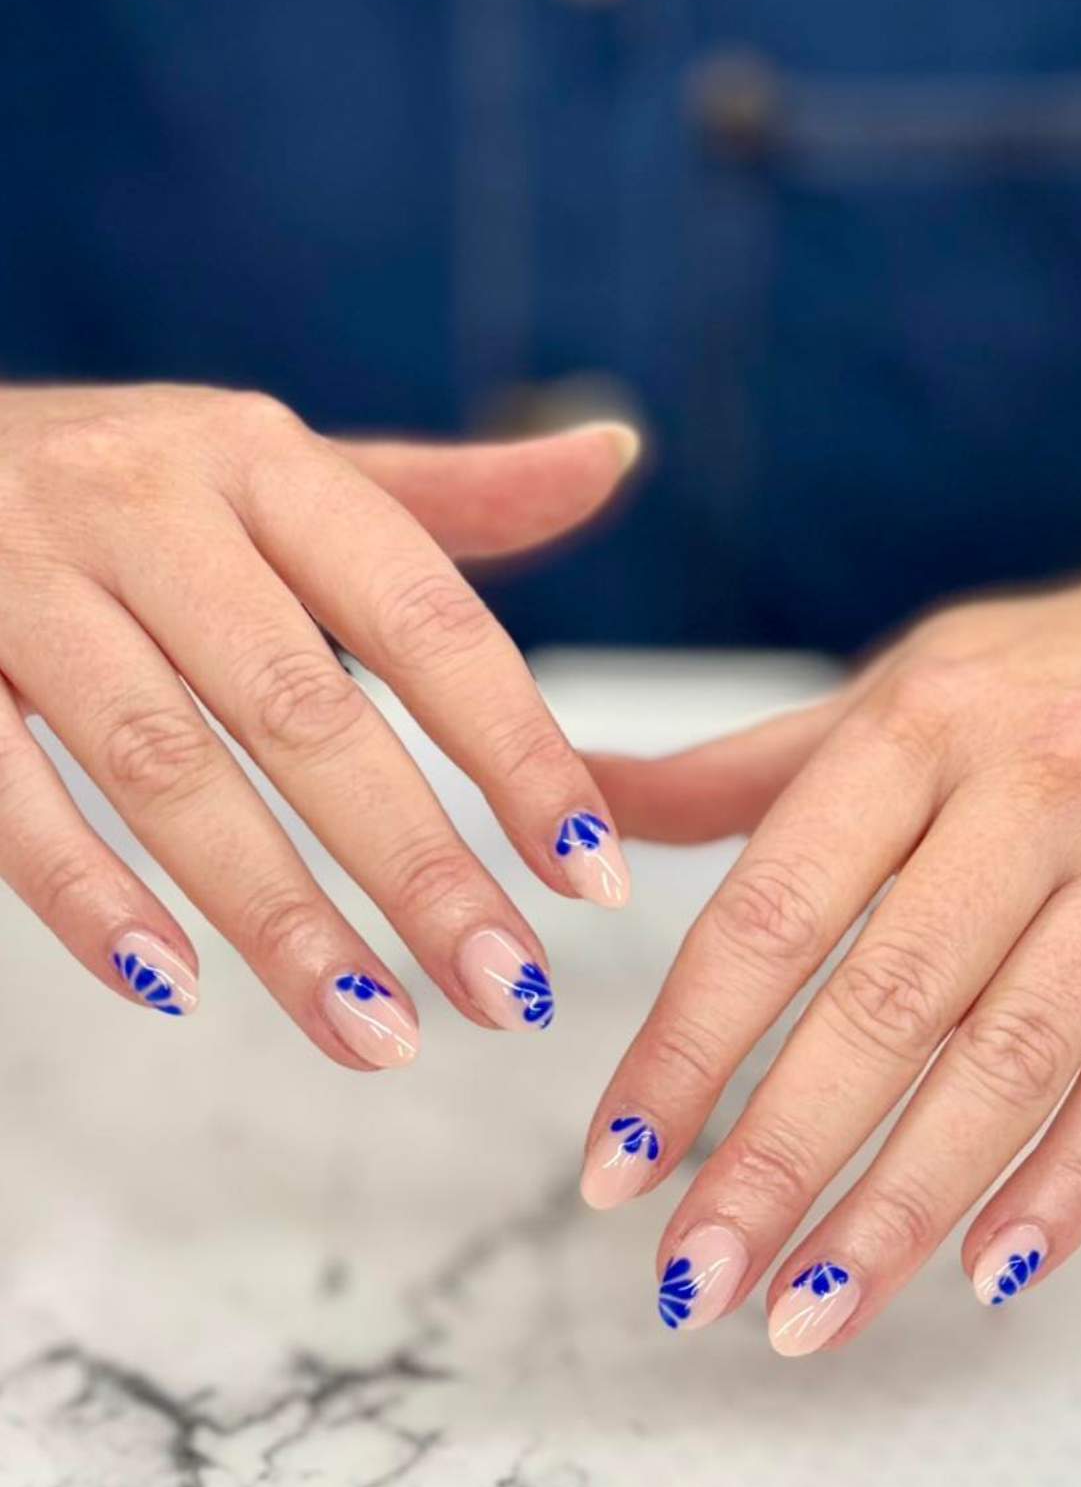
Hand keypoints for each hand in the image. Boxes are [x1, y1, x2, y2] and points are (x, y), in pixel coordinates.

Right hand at [0, 383, 636, 1064]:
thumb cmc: (127, 481)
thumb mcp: (278, 463)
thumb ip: (441, 492)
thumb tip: (613, 453)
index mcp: (260, 457)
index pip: (422, 616)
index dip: (516, 748)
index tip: (594, 872)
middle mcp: (144, 507)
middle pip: (302, 710)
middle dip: (417, 866)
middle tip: (509, 991)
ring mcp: (19, 580)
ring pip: (164, 769)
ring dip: (278, 917)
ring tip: (376, 1034)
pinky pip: (5, 792)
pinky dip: (86, 897)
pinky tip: (173, 988)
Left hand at [583, 531, 1080, 1348]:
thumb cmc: (1037, 680)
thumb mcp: (888, 699)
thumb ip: (738, 778)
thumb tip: (579, 823)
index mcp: (915, 729)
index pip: (773, 913)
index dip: (687, 1048)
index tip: (617, 1162)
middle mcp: (1028, 794)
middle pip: (888, 1007)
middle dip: (780, 1158)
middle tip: (695, 1277)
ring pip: (1014, 1062)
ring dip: (906, 1205)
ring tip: (810, 1311)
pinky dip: (1072, 1182)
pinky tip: (988, 1270)